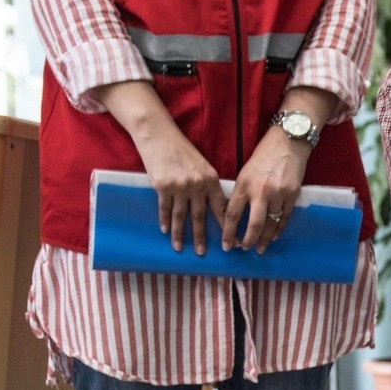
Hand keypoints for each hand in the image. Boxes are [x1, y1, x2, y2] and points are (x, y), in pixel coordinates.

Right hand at [132, 126, 227, 254]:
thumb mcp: (202, 166)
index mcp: (211, 180)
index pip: (221, 208)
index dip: (226, 227)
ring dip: (180, 234)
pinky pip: (165, 209)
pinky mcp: (162, 186)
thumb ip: (209, 186)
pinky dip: (165, 221)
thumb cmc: (182, 151)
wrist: (159, 136)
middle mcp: (197, 185)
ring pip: (181, 216)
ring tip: (180, 248)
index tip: (230, 242)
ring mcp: (179, 187)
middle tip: (202, 253)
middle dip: (201, 237)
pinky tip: (166, 231)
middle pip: (200, 217)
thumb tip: (216, 207)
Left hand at [225, 128, 311, 252]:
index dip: (229, 232)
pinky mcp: (292, 195)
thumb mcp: (246, 172)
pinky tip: (273, 236)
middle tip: (244, 249)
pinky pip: (284, 218)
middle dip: (248, 241)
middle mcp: (260, 191)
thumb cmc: (264, 155)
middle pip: (253, 224)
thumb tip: (235, 215)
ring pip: (270, 224)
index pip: (232, 214)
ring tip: (260, 248)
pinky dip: (278, 230)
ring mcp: (278, 194)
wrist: (288, 142)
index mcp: (244, 184)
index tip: (227, 245)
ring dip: (264, 239)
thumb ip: (242, 192)